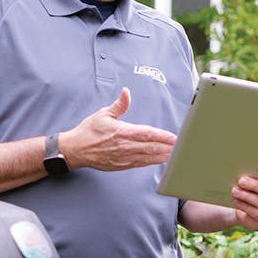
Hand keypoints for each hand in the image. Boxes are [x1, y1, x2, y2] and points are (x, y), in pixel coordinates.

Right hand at [60, 88, 176, 170]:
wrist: (76, 150)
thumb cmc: (89, 131)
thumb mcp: (103, 114)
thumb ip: (119, 104)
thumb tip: (127, 92)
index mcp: (121, 132)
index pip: (147, 134)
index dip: (162, 136)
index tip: (174, 137)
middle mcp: (124, 146)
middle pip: (151, 147)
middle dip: (168, 147)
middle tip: (181, 146)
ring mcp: (123, 158)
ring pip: (148, 157)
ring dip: (163, 155)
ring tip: (176, 154)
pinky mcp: (121, 165)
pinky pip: (140, 164)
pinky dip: (152, 162)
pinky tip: (161, 160)